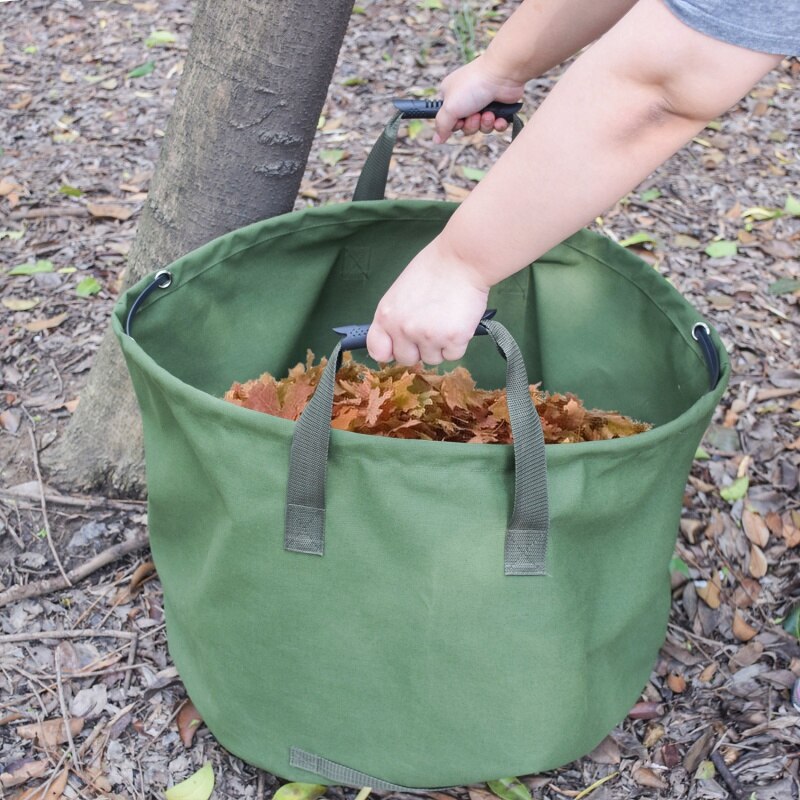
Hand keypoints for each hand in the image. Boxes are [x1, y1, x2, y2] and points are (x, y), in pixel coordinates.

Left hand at [367, 237, 490, 365]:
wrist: (462, 258)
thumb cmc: (433, 269)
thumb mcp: (401, 292)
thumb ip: (396, 317)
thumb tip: (398, 340)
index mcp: (386, 315)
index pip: (377, 350)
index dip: (390, 351)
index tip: (401, 346)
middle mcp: (403, 329)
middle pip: (407, 359)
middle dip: (419, 348)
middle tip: (432, 326)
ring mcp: (428, 336)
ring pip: (432, 359)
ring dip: (441, 346)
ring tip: (447, 319)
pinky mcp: (453, 339)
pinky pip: (453, 355)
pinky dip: (459, 343)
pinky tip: (459, 321)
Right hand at [434, 54, 524, 143]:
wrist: (503, 74)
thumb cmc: (473, 85)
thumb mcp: (449, 108)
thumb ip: (441, 126)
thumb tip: (437, 140)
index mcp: (450, 96)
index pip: (448, 120)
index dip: (454, 125)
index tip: (458, 120)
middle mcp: (466, 99)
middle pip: (465, 127)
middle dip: (472, 125)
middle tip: (475, 115)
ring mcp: (483, 102)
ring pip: (481, 127)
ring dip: (485, 124)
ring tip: (489, 113)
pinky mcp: (499, 107)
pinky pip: (496, 125)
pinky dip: (498, 124)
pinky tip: (499, 118)